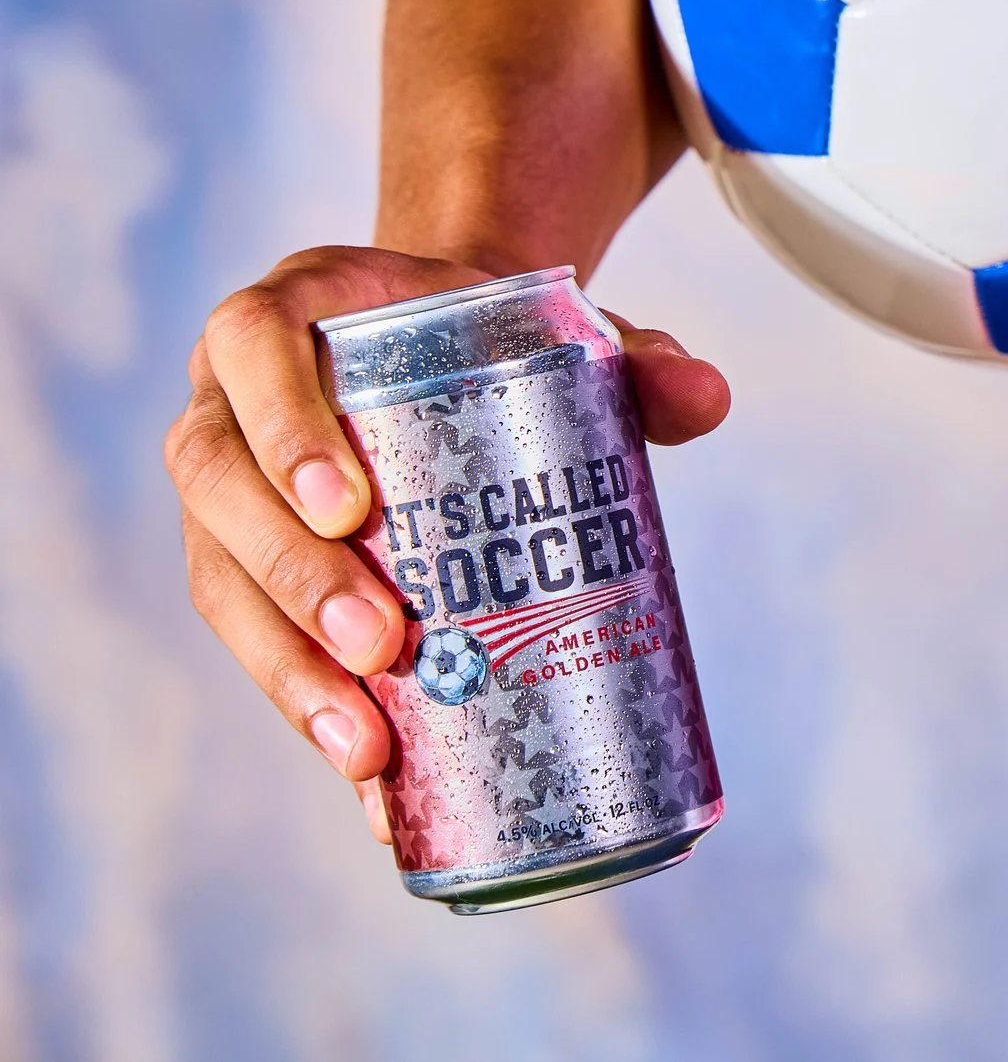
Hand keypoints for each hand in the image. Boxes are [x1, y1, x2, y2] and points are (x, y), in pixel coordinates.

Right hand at [164, 246, 730, 843]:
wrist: (458, 367)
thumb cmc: (500, 348)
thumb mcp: (565, 339)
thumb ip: (640, 360)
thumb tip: (709, 397)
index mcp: (293, 311)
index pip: (254, 345)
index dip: (283, 426)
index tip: (350, 506)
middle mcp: (231, 395)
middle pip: (220, 484)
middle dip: (294, 576)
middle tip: (383, 642)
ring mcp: (227, 485)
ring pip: (219, 577)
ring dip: (284, 666)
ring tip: (367, 743)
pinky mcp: (240, 565)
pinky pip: (250, 639)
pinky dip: (305, 706)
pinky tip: (367, 776)